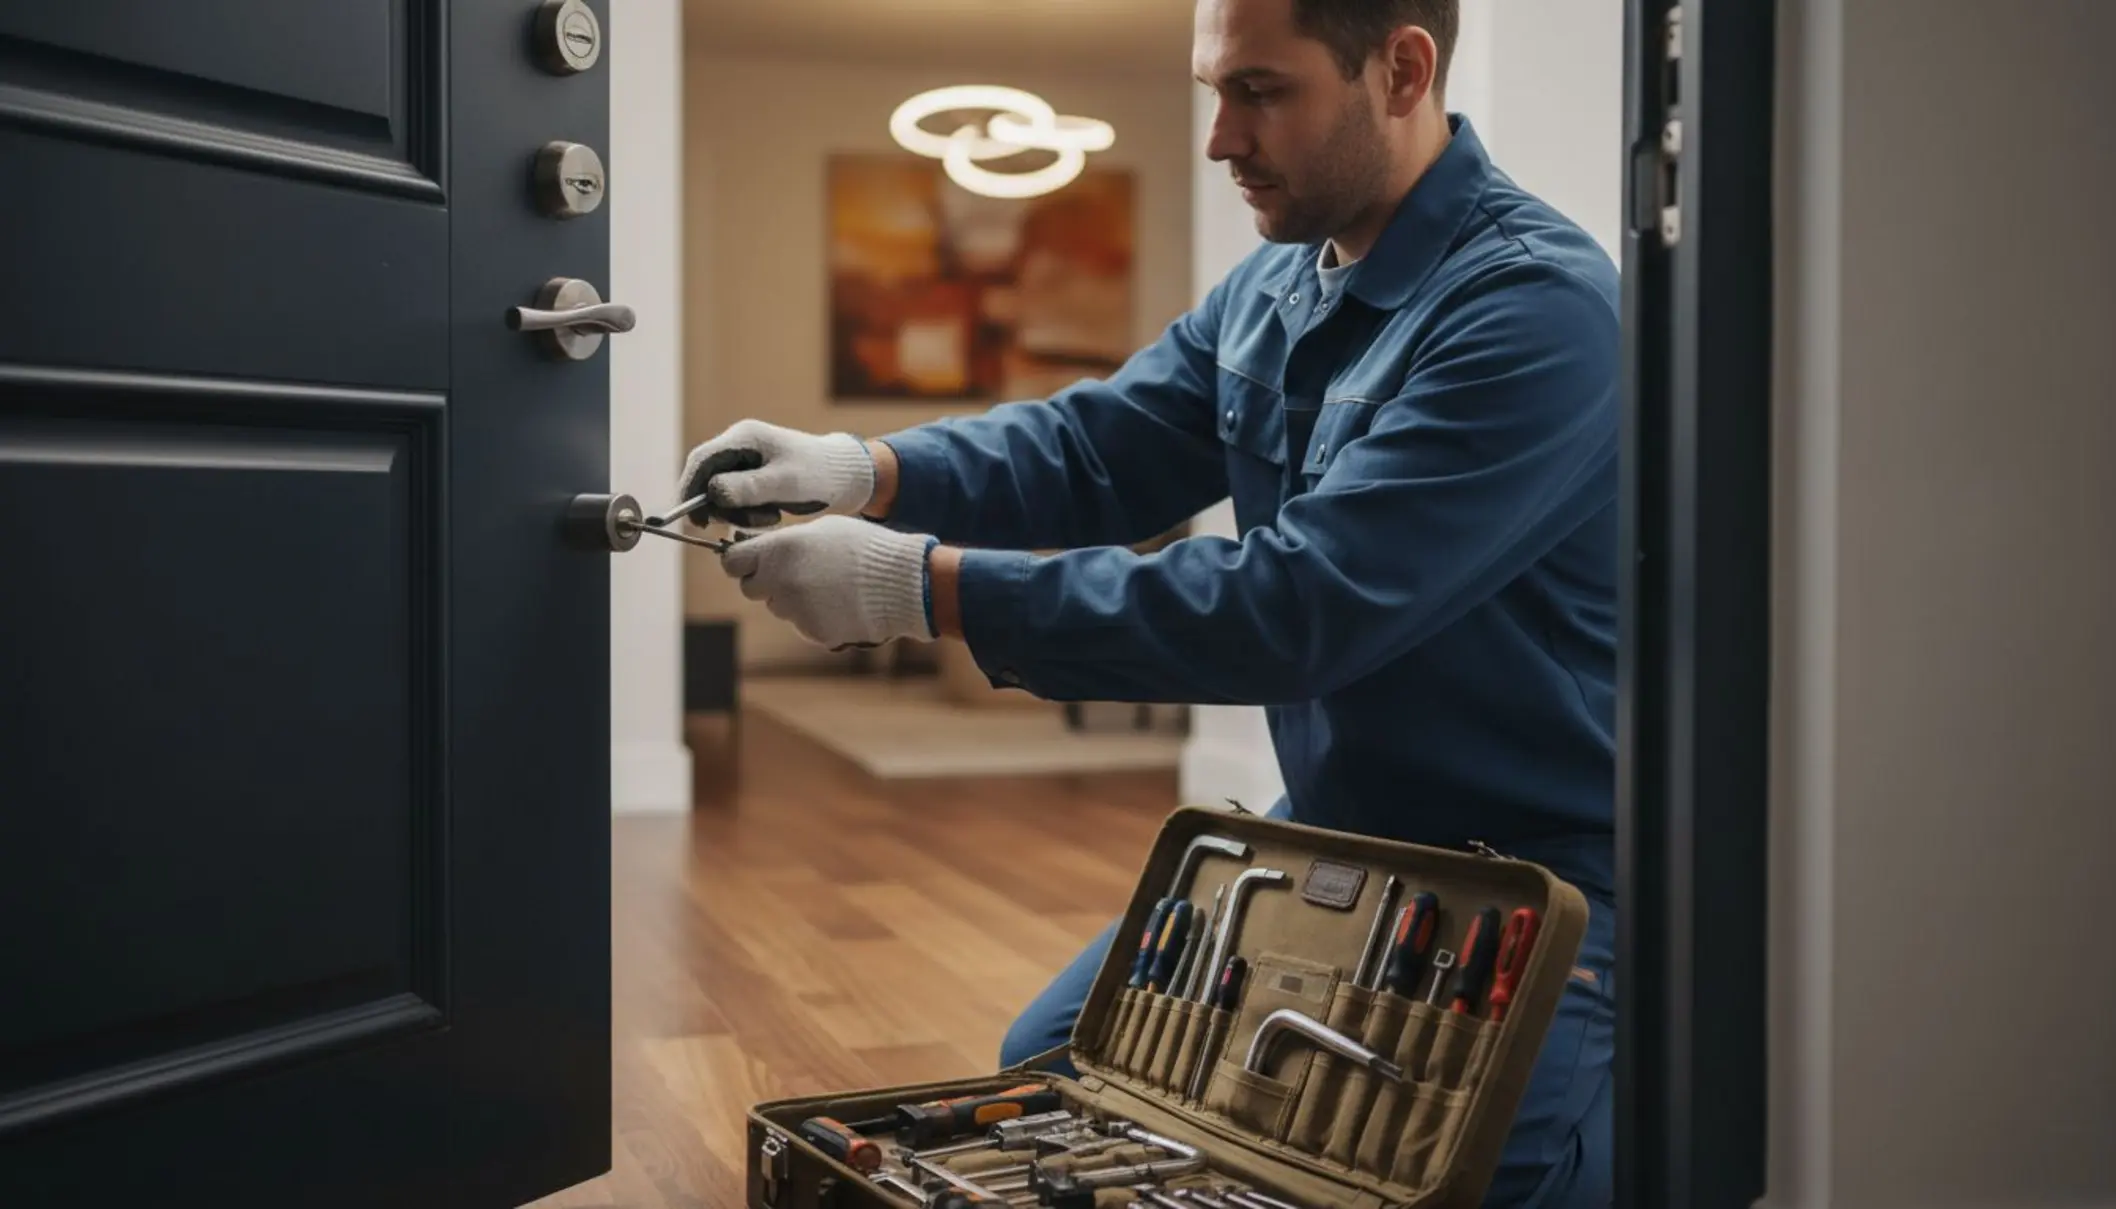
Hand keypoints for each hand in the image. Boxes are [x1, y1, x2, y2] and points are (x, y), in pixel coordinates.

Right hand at [677, 419, 875, 528]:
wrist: (847, 477)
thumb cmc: (819, 475)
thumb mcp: (785, 483)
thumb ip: (749, 487)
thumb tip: (713, 493)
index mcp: (745, 437)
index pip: (701, 460)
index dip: (689, 489)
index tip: (692, 519)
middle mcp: (740, 445)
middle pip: (706, 478)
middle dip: (719, 506)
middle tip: (740, 524)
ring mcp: (746, 461)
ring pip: (721, 493)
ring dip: (738, 513)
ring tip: (770, 519)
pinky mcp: (753, 477)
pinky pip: (736, 499)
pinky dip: (748, 513)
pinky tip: (772, 516)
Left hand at [720, 515, 937, 648]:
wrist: (901, 582)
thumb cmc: (864, 547)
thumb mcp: (822, 529)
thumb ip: (785, 541)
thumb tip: (757, 546)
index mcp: (780, 550)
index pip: (732, 562)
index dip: (740, 561)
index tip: (749, 561)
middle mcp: (781, 581)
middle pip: (751, 588)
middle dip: (766, 582)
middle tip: (796, 574)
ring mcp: (795, 610)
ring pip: (777, 607)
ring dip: (792, 599)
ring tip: (828, 587)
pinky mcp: (811, 631)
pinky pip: (801, 624)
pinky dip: (813, 616)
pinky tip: (838, 603)